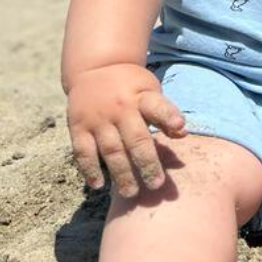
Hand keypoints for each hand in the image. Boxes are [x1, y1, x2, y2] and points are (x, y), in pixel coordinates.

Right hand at [67, 63, 186, 197]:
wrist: (94, 68)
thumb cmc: (131, 86)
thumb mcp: (150, 91)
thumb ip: (164, 113)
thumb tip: (183, 133)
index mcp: (141, 96)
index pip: (157, 107)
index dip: (169, 117)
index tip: (181, 129)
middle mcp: (119, 108)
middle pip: (135, 139)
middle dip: (147, 163)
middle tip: (157, 185)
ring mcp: (97, 118)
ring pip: (110, 150)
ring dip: (121, 174)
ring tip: (131, 193)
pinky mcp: (78, 126)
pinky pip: (83, 151)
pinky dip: (89, 169)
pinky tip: (98, 186)